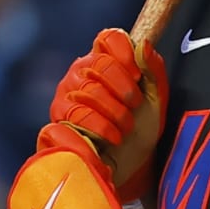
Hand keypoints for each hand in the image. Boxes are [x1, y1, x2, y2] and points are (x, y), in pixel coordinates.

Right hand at [48, 29, 167, 200]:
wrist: (132, 169)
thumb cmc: (141, 130)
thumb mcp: (155, 100)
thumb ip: (153, 69)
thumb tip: (143, 44)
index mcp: (103, 63)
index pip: (107, 39)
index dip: (124, 53)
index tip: (137, 76)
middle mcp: (78, 76)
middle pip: (97, 64)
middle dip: (123, 89)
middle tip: (134, 108)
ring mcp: (63, 99)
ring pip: (87, 92)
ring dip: (114, 114)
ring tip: (124, 129)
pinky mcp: (54, 125)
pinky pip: (74, 118)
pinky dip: (99, 130)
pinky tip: (111, 139)